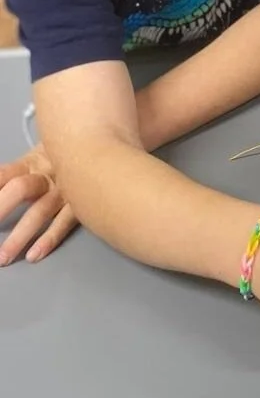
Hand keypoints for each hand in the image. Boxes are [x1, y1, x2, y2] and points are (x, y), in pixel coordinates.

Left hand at [0, 145, 78, 265]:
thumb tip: (4, 179)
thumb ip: (21, 167)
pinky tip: (35, 254)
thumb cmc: (71, 152)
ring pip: (40, 212)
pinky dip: (50, 239)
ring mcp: (67, 190)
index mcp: (33, 161)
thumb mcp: (46, 150)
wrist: (110, 140)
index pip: (2, 176)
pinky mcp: (83, 203)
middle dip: (0, 208)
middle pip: (20, 189)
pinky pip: (65, 222)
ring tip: (3, 258)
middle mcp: (49, 175)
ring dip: (19, 236)